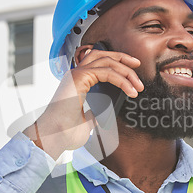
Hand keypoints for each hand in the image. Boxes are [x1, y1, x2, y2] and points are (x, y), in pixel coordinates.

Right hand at [23, 48, 143, 159]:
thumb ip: (94, 115)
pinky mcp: (79, 78)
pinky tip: (130, 90)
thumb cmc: (64, 132)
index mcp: (77, 82)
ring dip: (125, 70)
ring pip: (106, 61)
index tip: (132, 72)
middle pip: (102, 55)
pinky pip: (107, 72)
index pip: (98, 63)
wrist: (54, 137)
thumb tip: (103, 115)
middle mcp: (75, 75)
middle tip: (137, 65)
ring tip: (138, 84)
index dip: (116, 63)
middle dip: (122, 58)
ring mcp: (76, 74)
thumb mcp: (86, 122)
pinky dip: (122, 80)